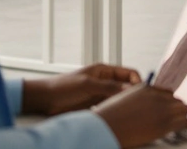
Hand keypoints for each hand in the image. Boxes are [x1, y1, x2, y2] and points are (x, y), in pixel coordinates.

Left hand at [20, 63, 141, 115]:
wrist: (45, 99)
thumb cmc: (63, 87)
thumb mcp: (88, 85)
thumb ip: (109, 87)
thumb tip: (129, 89)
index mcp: (104, 70)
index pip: (129, 73)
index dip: (137, 81)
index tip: (141, 93)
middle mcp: (105, 81)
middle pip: (126, 86)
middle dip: (133, 94)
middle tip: (138, 105)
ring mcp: (100, 93)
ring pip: (119, 98)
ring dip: (123, 103)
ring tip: (128, 112)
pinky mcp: (95, 104)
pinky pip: (110, 107)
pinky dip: (115, 110)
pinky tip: (115, 116)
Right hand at [93, 85, 186, 148]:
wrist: (104, 127)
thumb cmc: (109, 118)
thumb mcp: (121, 102)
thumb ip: (135, 101)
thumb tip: (143, 109)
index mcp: (145, 89)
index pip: (167, 93)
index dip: (169, 103)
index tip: (169, 110)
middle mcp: (155, 96)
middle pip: (177, 100)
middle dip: (176, 110)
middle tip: (174, 119)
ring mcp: (161, 108)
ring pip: (184, 109)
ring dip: (181, 116)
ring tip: (179, 125)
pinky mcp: (164, 123)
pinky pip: (184, 122)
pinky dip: (183, 126)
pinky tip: (179, 130)